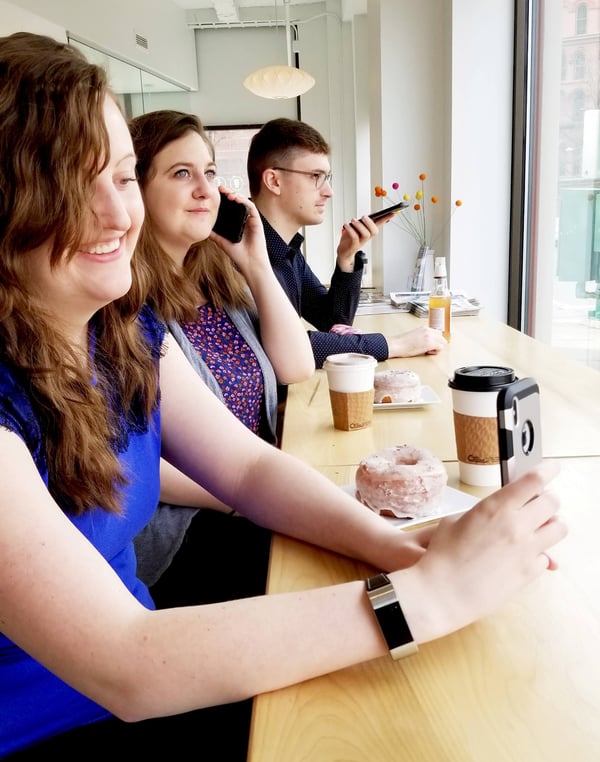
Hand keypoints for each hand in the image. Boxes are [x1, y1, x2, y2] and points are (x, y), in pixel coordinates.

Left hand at [209, 187, 270, 278]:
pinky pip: (251, 207)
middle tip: (219, 188)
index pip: (230, 206)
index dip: (223, 198)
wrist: (249, 263)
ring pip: (244, 201)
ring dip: (235, 194)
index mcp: (236, 222)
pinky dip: (244, 200)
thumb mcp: (221, 241)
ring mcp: (250, 219)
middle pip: (237, 201)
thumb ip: (214, 233)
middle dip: (228, 192)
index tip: (214, 193)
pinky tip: (236, 198)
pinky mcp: (257, 221)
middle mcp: (243, 219)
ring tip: (227, 193)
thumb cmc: (238, 254)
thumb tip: (203, 225)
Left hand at [336, 214, 382, 271]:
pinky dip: (350, 230)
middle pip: (374, 231)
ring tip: (353, 220)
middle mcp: (367, 237)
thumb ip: (362, 222)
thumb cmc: (350, 239)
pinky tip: (346, 225)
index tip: (393, 213)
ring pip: (366, 234)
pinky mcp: (354, 246)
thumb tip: (366, 216)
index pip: (379, 224)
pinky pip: (354, 237)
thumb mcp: (356, 229)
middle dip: (370, 223)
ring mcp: (361, 242)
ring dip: (359, 225)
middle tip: (363, 216)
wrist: (343, 253)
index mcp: (369, 232)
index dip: (386, 219)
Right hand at [386, 326, 447, 356]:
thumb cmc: (402, 343)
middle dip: (438, 343)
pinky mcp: (429, 343)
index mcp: (424, 328)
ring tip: (428, 350)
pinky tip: (427, 352)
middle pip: (441, 337)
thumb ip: (423, 336)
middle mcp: (428, 330)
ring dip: (437, 347)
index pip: (437, 333)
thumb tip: (428, 342)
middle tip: (429, 348)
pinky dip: (436, 351)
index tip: (430, 345)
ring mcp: (429, 336)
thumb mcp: (415, 336)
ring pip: (442, 342)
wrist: (397, 345)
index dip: (435, 340)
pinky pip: (440, 347)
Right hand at [399, 462, 566, 642]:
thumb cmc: (442, 556)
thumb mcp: (456, 521)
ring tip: (537, 529)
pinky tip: (522, 556)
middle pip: (553, 501)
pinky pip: (547, 557)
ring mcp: (526, 549)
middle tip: (537, 504)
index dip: (548, 470)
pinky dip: (539, 554)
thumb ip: (483, 513)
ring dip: (551, 524)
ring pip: (560, 528)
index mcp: (495, 507)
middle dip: (547, 499)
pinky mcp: (530, 572)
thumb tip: (499, 512)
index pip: (534, 480)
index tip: (553, 468)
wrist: (442, 592)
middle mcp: (516, 525)